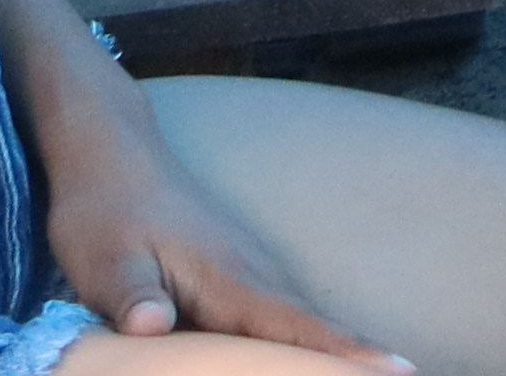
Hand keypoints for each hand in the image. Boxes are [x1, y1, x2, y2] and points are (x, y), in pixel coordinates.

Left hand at [31, 72, 407, 366]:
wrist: (112, 152)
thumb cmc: (105, 210)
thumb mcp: (104, 259)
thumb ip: (132, 297)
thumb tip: (153, 328)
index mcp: (226, 276)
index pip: (294, 325)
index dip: (343, 352)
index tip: (401, 370)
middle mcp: (252, 271)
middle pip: (315, 326)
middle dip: (361, 358)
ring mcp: (250, 267)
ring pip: (304, 319)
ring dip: (342, 348)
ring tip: (385, 370)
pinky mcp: (238, 270)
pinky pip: (285, 313)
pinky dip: (313, 336)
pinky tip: (318, 355)